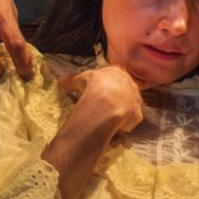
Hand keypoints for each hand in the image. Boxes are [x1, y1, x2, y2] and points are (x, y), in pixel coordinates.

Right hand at [46, 66, 143, 198]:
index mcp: (118, 72)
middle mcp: (131, 83)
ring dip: (123, 110)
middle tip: (106, 105)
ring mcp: (136, 100)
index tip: (105, 89)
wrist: (105, 103)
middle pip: (127, 89)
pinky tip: (114, 127)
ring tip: (110, 117)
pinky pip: (131, 121)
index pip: (118, 74)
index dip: (112, 82)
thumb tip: (61, 79)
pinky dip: (123, 124)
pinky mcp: (137, 115)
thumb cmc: (94, 87)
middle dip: (119, 96)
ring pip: (131, 105)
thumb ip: (73, 79)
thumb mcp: (82, 79)